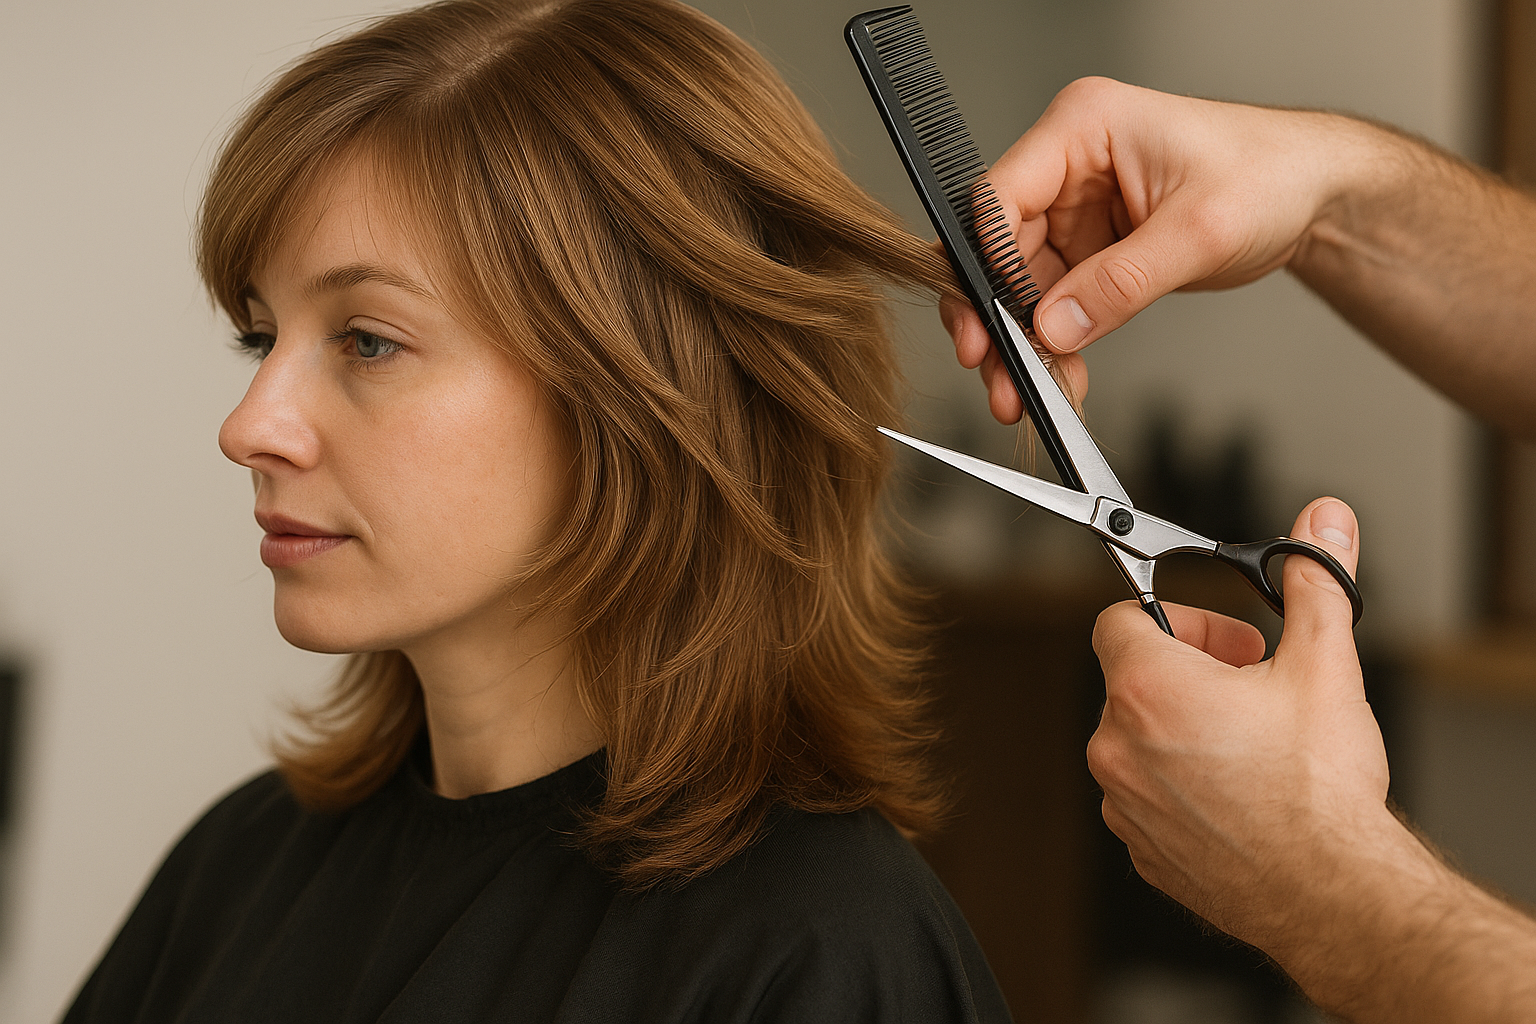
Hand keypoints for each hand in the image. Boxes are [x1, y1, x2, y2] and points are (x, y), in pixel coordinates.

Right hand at [944, 78, 1363, 422]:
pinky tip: (1063, 377)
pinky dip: (1057, 345)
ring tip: (1024, 392)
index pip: (1000, 196)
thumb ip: (1121, 282)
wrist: (1315, 194)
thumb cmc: (1271, 173)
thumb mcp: (1199, 230)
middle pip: (999, 249)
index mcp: (1083, 127)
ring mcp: (1077, 209)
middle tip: (993, 370)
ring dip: (1020, 344)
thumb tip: (1055, 326)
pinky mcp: (1092, 248)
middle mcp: (1069, 166)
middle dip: (995, 318)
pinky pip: (1056, 303)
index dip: (987, 262)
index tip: (993, 320)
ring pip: (1020, 286)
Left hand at [1085, 497, 1400, 956]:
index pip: (1120, 618)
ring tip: (1251, 746)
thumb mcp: (1325, 665)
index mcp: (1147, 689)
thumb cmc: (1320, 795)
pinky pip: (1148, 796)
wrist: (1333, 893)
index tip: (1222, 638)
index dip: (1176, 617)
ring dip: (1184, 731)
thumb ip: (1314, 582)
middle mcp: (1117, 745)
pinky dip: (1183, 787)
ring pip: (1139, 740)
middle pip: (1133, 679)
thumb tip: (1321, 527)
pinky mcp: (1140, 848)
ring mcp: (1123, 803)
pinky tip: (1240, 795)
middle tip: (1251, 687)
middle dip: (1191, 673)